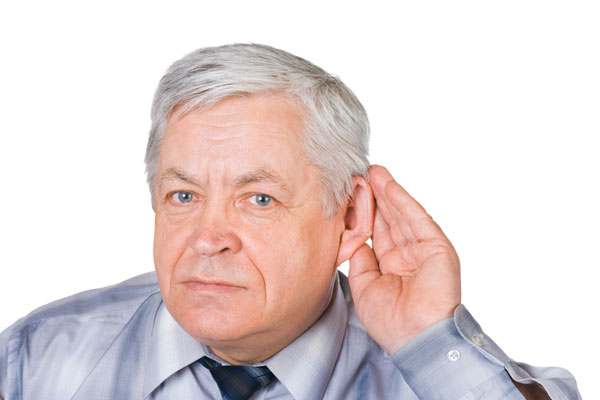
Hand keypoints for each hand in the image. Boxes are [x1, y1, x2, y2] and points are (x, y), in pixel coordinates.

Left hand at [348, 165, 460, 354]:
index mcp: (392, 266)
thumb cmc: (390, 321)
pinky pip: (416, 218)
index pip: (377, 232)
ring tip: (371, 171)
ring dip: (386, 191)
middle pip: (389, 218)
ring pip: (402, 214)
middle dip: (374, 196)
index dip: (365, 213)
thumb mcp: (364, 286)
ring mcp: (423, 249)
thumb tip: (357, 240)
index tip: (350, 194)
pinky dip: (402, 200)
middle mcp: (408, 254)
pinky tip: (388, 185)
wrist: (415, 338)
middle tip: (359, 173)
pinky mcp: (437, 246)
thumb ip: (361, 260)